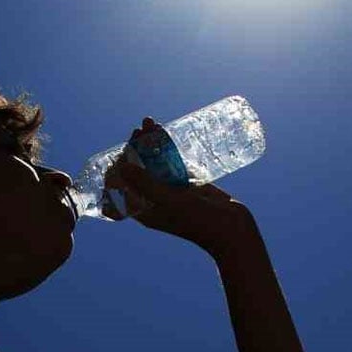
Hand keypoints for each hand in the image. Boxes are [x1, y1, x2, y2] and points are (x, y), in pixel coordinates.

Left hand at [105, 117, 257, 258]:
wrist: (233, 229)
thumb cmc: (200, 222)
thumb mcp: (169, 201)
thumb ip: (146, 184)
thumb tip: (120, 167)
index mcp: (143, 210)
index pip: (122, 186)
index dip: (118, 167)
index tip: (123, 150)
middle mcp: (153, 199)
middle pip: (138, 170)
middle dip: (135, 149)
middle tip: (138, 130)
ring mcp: (170, 190)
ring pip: (155, 162)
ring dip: (150, 143)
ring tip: (150, 122)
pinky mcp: (186, 182)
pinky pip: (172, 162)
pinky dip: (167, 147)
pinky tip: (164, 132)